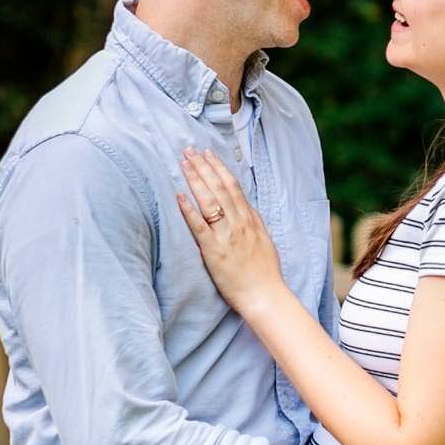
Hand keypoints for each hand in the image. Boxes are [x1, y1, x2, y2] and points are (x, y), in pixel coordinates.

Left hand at [176, 147, 283, 310]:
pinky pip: (200, 226)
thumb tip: (245, 208)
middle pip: (220, 187)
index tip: (207, 153)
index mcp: (250, 219)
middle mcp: (239, 223)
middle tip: (188, 150)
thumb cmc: (264, 272)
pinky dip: (189, 210)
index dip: (219, 168)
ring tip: (182, 164)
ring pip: (210, 200)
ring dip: (195, 179)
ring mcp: (227, 235)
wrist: (265, 295)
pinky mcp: (214, 251)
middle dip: (203, 166)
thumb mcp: (264, 241)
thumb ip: (253, 223)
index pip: (233, 186)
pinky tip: (179, 195)